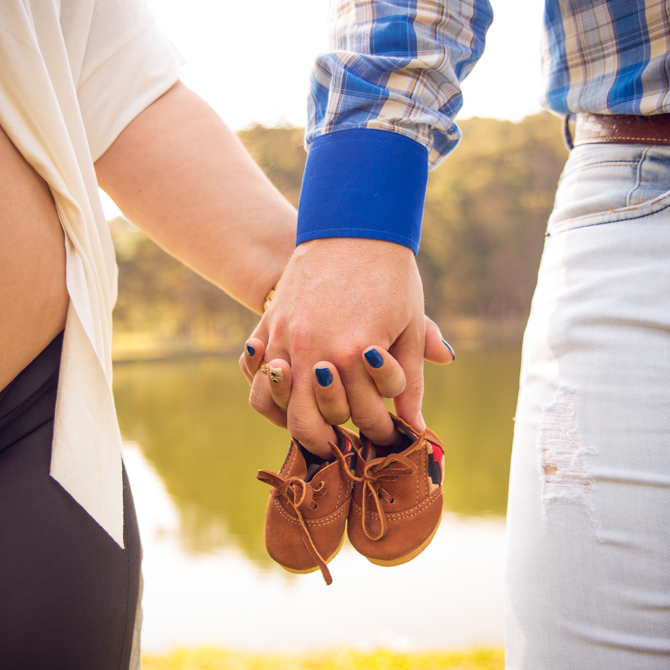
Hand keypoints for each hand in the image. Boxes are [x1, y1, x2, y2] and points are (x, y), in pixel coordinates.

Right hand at [237, 237, 452, 457]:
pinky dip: (267, 391)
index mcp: (356, 354)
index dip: (379, 432)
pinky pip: (254, 374)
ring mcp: (285, 338)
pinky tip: (289, 394)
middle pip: (310, 424)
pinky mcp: (268, 326)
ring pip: (275, 405)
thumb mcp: (410, 325)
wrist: (353, 227)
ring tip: (315, 427)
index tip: (386, 435)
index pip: (364, 417)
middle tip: (345, 443)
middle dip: (331, 441)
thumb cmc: (390, 276)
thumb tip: (415, 427)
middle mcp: (315, 350)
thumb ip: (412, 379)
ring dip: (294, 421)